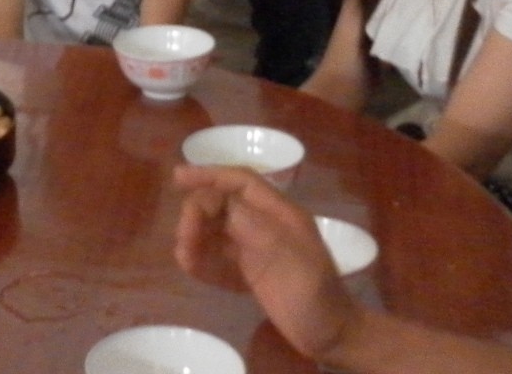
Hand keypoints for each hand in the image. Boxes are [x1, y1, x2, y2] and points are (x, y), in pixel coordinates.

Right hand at [173, 165, 361, 362]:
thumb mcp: (286, 254)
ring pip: (217, 231)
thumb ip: (252, 224)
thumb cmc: (314, 294)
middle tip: (183, 239)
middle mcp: (266, 225)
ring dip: (197, 239)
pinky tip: (192, 269)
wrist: (333, 335)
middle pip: (223, 205)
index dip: (209, 174)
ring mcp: (259, 250)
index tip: (177, 179)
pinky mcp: (252, 273)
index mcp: (280, 212)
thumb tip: (215, 200)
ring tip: (184, 258)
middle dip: (198, 215)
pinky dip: (204, 261)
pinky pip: (220, 259)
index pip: (240, 181)